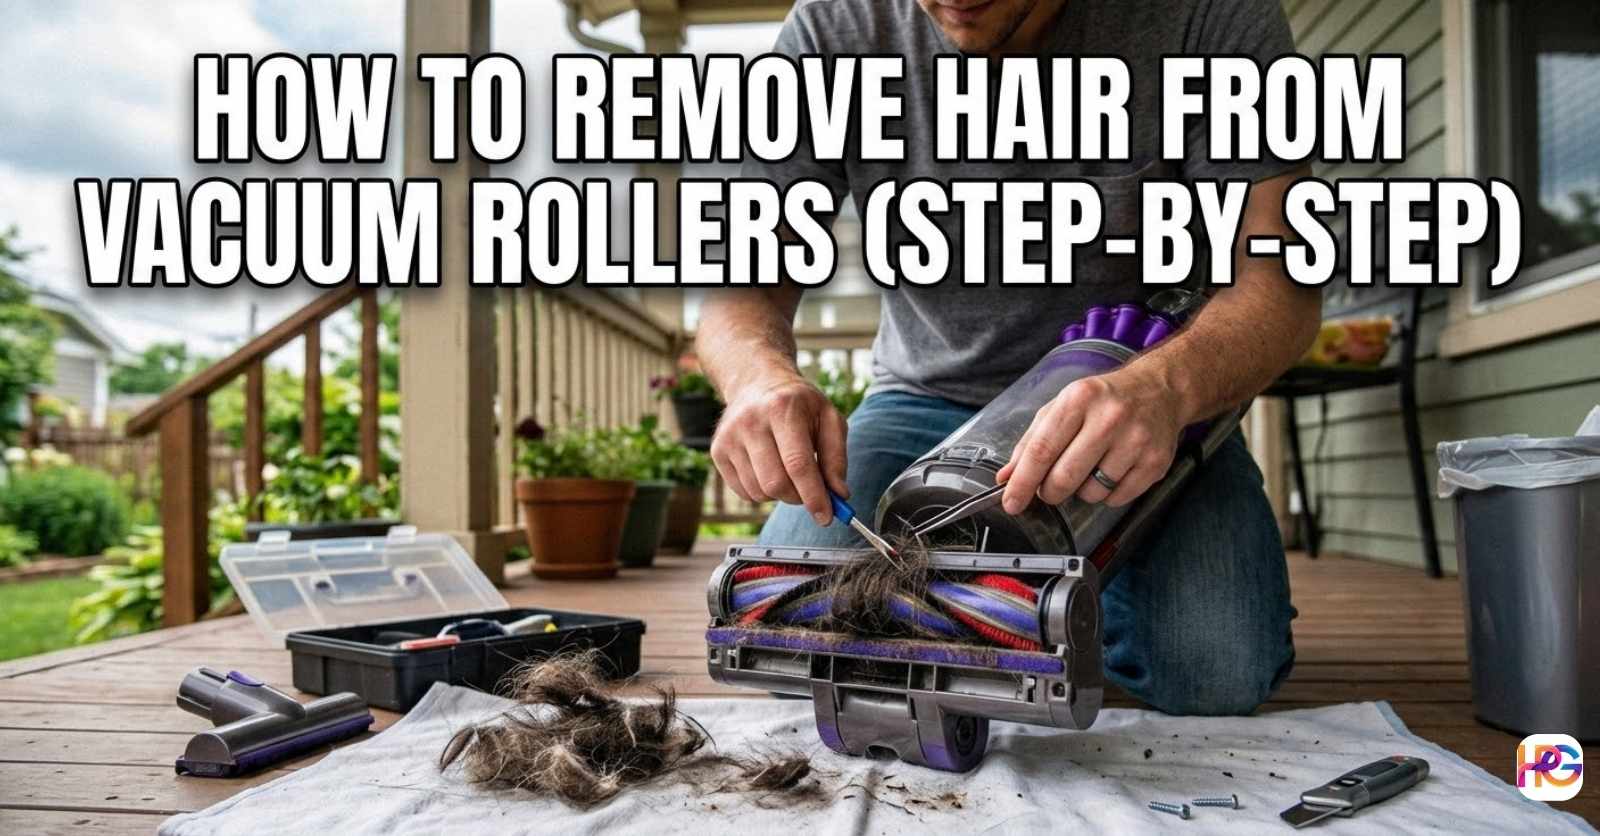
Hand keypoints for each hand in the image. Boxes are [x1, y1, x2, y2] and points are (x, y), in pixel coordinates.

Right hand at [710, 374, 849, 523]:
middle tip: (809, 490)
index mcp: (782, 409)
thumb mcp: (828, 418)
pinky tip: (768, 468)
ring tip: (787, 470)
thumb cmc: (798, 403)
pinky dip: (762, 491)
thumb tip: (839, 495)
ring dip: (780, 494)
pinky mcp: (717, 451)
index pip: (798, 464)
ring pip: (759, 492)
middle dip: (798, 497)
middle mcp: (751, 421)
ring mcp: (729, 437)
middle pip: (775, 484)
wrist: (757, 382)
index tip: (826, 516)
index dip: (814, 496)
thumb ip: (836, 457)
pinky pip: (744, 492)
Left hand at [995, 366, 1184, 511]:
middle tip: (1049, 488)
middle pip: (1065, 477)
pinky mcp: (1156, 462)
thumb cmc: (1103, 400)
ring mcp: (1137, 440)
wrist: (1158, 390)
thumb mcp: (1062, 406)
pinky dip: (1107, 494)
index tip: (1011, 502)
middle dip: (1049, 492)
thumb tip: (1007, 477)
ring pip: (1091, 493)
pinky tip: (1112, 470)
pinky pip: (1117, 499)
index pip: (1042, 449)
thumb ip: (1031, 441)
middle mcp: (1110, 418)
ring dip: (1081, 491)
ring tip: (1090, 467)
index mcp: (1079, 399)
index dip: (1023, 482)